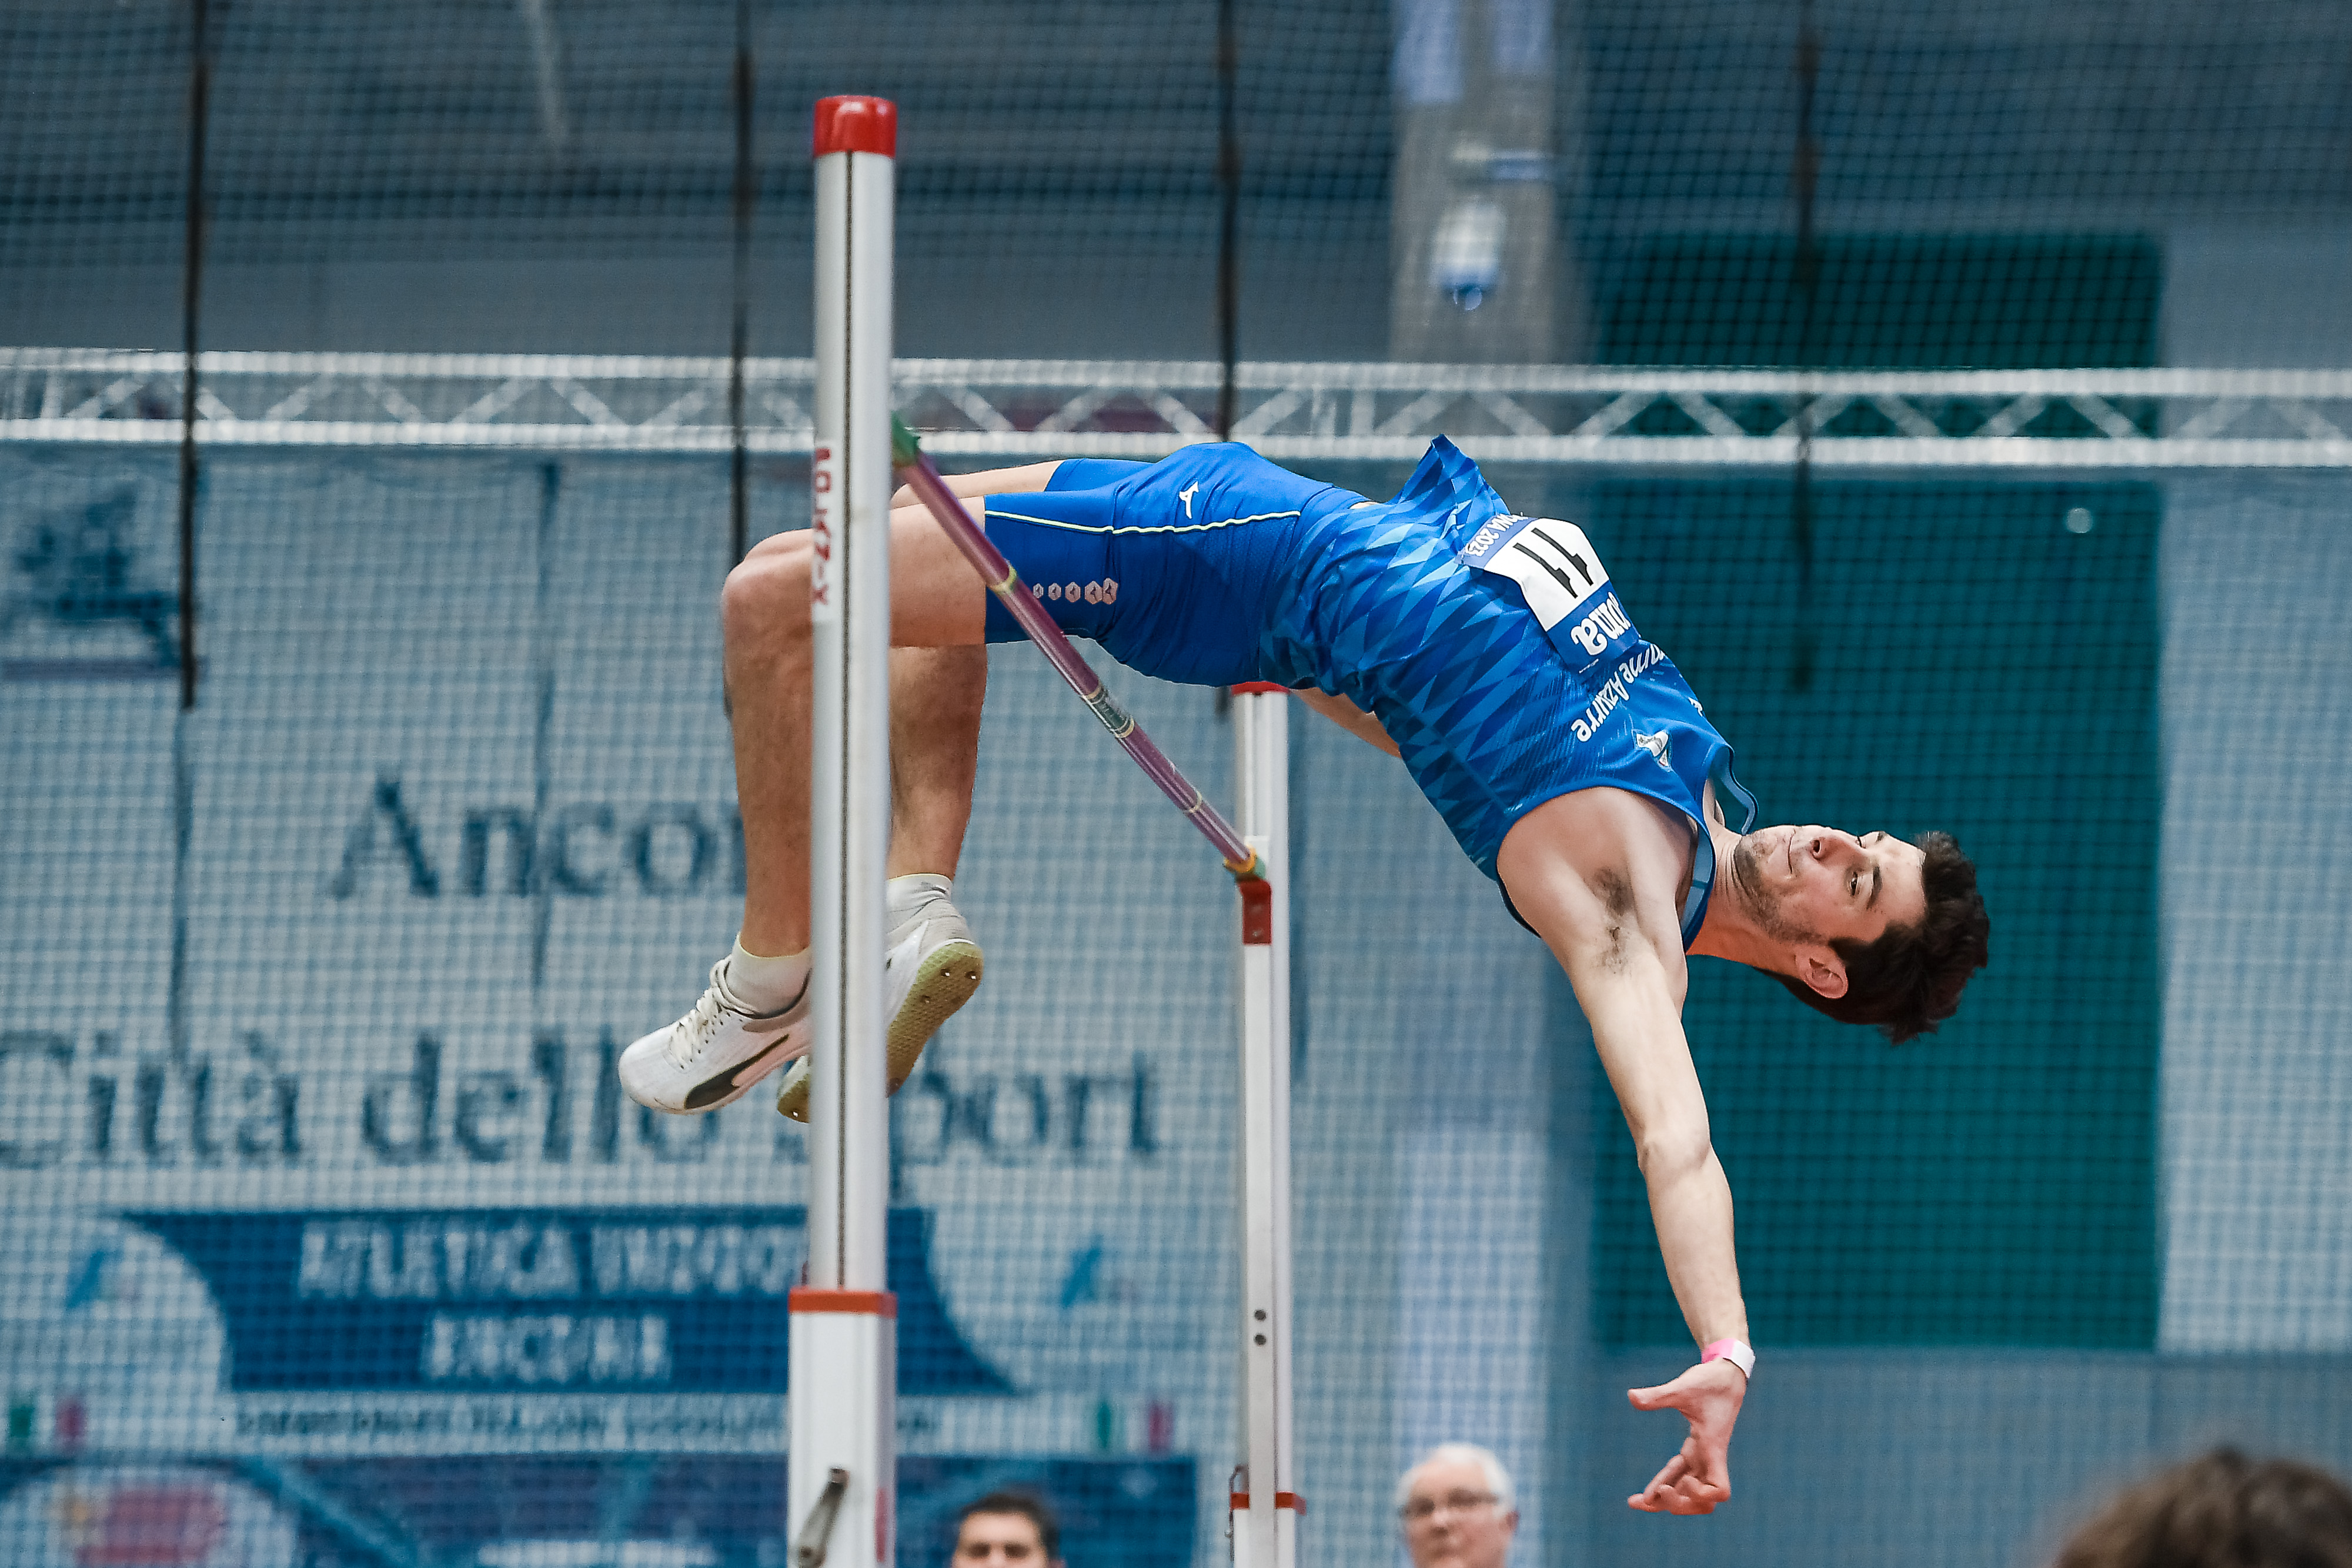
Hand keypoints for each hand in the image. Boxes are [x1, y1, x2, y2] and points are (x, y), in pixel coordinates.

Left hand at [1626, 1357, 1746, 1513]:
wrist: (1726, 1373)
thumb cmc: (1710, 1381)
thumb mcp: (1683, 1387)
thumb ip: (1658, 1395)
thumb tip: (1630, 1397)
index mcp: (1713, 1448)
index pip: (1720, 1490)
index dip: (1702, 1495)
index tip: (1684, 1480)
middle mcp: (1710, 1457)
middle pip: (1701, 1501)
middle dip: (1677, 1504)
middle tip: (1648, 1498)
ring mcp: (1704, 1455)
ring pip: (1689, 1490)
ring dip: (1668, 1500)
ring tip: (1637, 1503)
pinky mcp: (1696, 1449)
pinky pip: (1680, 1474)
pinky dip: (1665, 1483)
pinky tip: (1646, 1492)